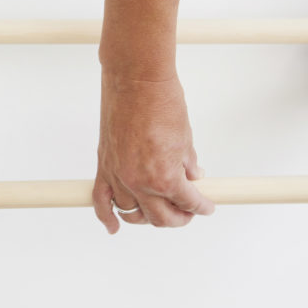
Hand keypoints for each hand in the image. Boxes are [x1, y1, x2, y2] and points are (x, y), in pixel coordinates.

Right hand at [92, 71, 214, 233]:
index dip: (201, 207)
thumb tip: (192, 176)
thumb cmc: (162, 102)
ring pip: (132, 213)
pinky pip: (101, 201)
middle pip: (160, 218)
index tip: (206, 207)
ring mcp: (119, 176)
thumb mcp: (185, 138)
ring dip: (146, 217)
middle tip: (186, 213)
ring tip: (157, 212)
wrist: (136, 80)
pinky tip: (114, 226)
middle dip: (177, 219)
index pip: (188, 203)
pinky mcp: (104, 166)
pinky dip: (106, 217)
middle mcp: (140, 181)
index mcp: (165, 176)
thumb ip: (187, 163)